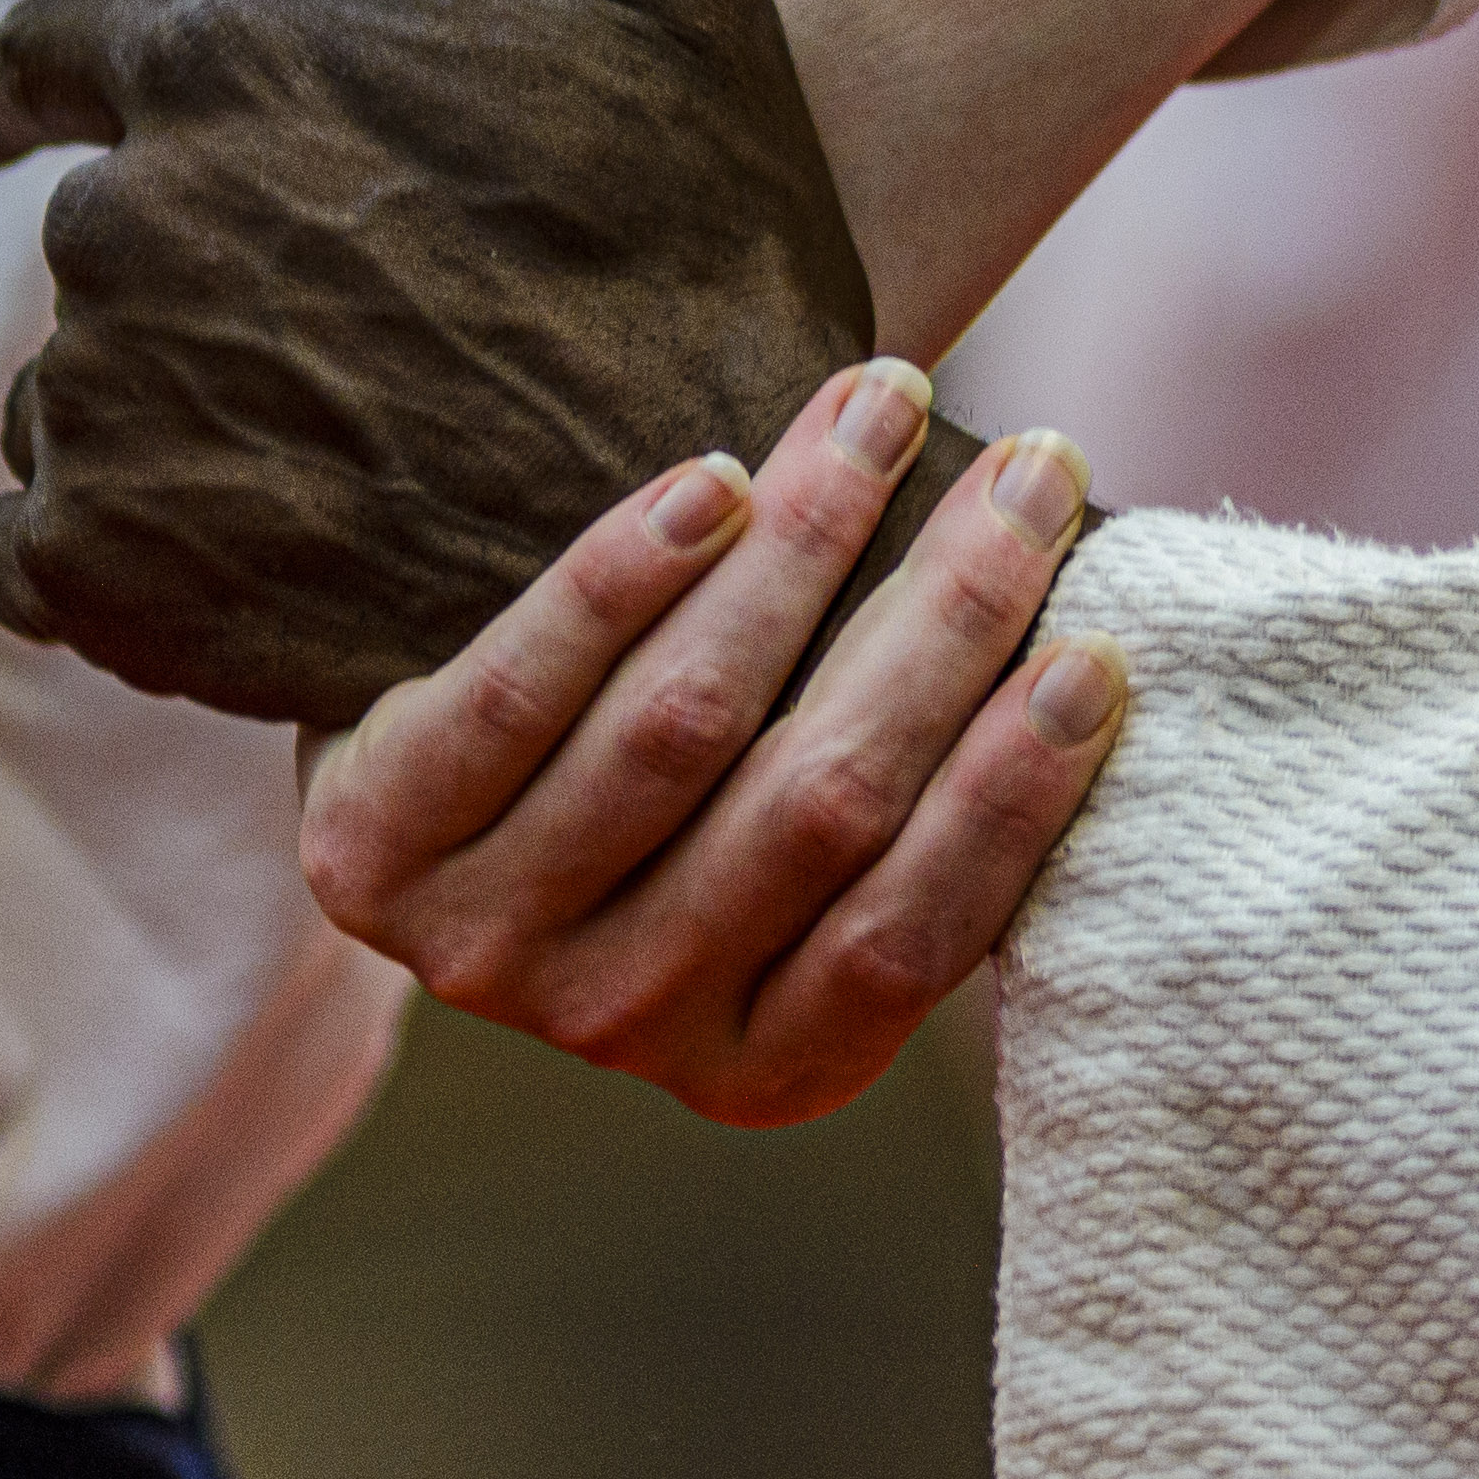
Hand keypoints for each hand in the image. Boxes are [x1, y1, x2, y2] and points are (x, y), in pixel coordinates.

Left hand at [0, 0, 980, 725]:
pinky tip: (265, 560)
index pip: (53, 55)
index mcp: (236, 60)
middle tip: (373, 355)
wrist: (732, 559)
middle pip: (112, 240)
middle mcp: (134, 223)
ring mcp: (109, 408)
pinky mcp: (105, 580)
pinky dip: (127, 556)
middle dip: (216, 284)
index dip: (12, 90)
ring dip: (181, 422)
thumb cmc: (711, 256)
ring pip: (83, 398)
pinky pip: (40, 550)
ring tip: (359, 466)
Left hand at [303, 364, 1125, 1127]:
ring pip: (684, 729)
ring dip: (809, 547)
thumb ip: (919, 804)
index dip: (1010, 792)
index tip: (1098, 645)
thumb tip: (1110, 659)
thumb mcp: (799, 849)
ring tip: (887, 409)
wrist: (434, 788)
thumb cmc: (692, 790)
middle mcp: (625, 1029)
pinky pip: (518, 698)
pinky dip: (623, 580)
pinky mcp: (369, 856)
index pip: (910, 935)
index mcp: (769, 1069)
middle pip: (815, 807)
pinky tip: (709, 481)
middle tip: (1034, 474)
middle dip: (944, 621)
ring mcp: (485, 956)